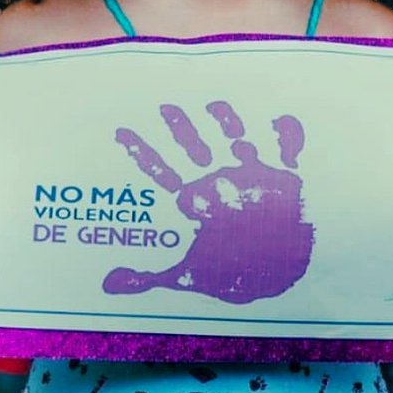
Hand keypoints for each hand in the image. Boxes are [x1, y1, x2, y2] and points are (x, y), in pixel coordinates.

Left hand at [104, 101, 312, 302]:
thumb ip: (147, 277)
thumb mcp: (186, 275)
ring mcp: (248, 175)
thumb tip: (107, 285)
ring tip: (216, 107)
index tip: (121, 133)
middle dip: (180, 130)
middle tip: (165, 109)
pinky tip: (281, 120)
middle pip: (193, 148)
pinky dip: (286, 135)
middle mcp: (218, 179)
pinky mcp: (282, 177)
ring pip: (233, 140)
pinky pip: (284, 149)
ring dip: (226, 124)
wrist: (273, 271)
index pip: (161, 171)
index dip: (142, 153)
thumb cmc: (228, 269)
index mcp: (194, 197)